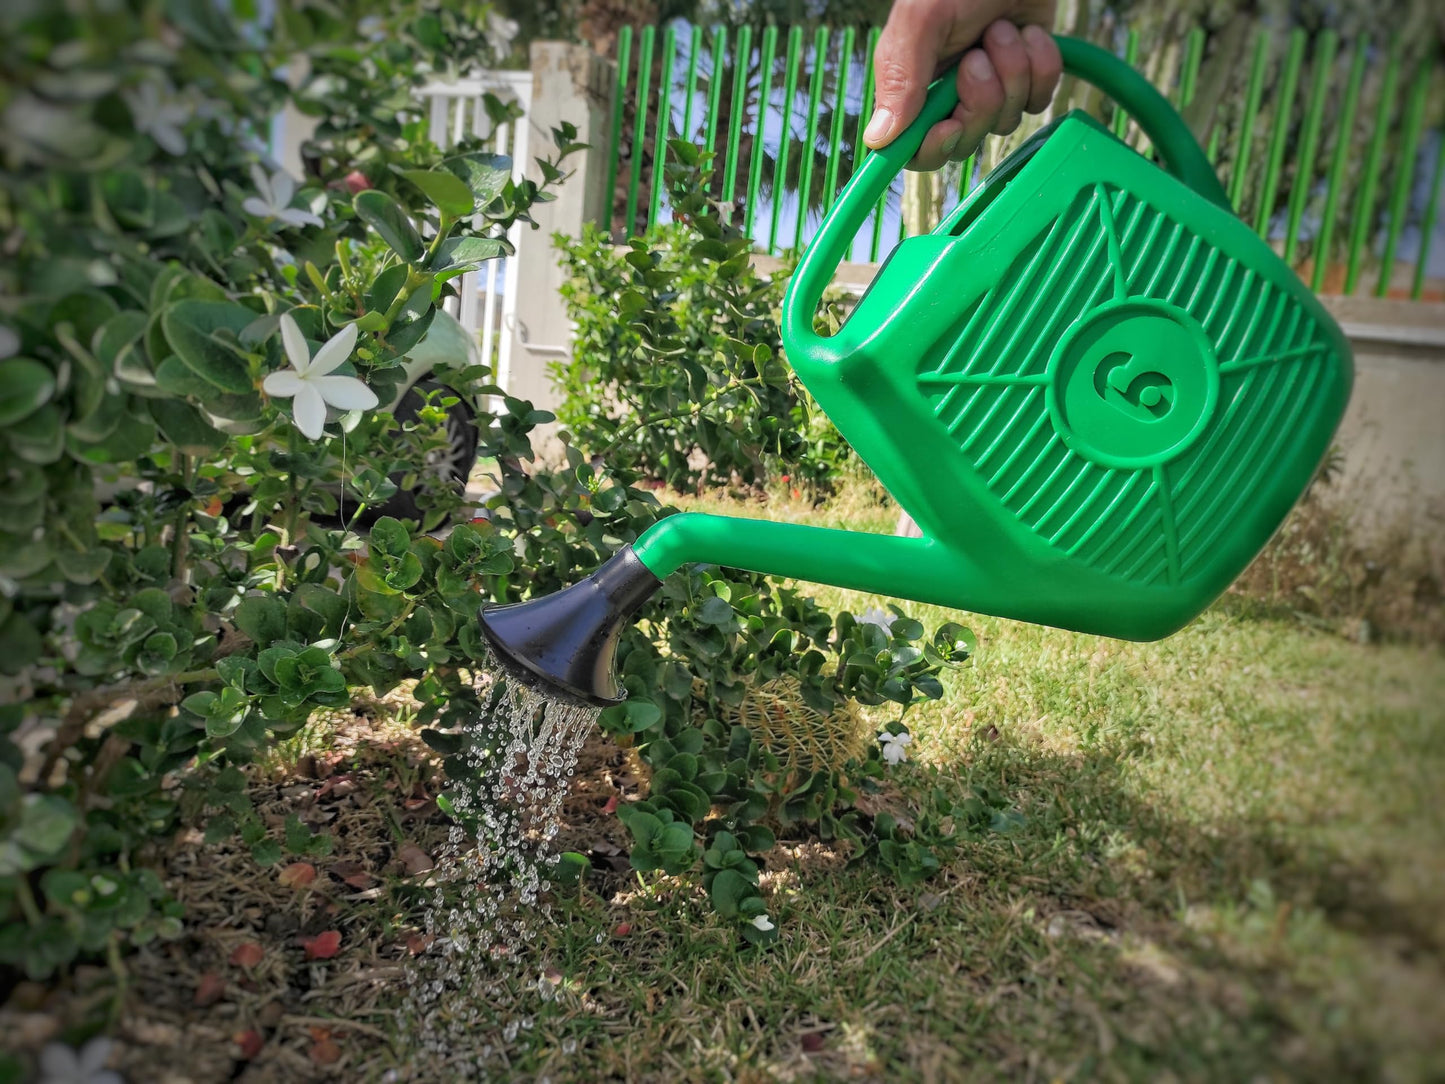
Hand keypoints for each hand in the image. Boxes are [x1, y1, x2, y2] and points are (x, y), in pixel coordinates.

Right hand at [863, 0, 1062, 170]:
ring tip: (1002, 30)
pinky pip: (1039, 100)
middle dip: (980, 100)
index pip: (915, 149)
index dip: (932, 149)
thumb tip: (878, 139)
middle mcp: (950, 96)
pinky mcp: (1027, 80)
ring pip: (1005, 121)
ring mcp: (991, 90)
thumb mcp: (922, 20)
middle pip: (965, 141)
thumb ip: (900, 78)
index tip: (948, 126)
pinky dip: (1040, 66)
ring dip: (1012, 71)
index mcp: (913, 88)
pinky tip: (1028, 34)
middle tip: (977, 57)